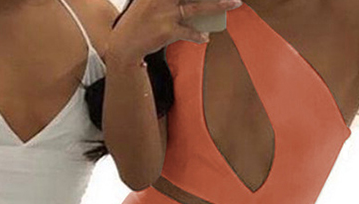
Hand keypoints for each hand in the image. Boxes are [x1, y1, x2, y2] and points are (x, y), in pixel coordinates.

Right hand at [106, 0, 241, 64]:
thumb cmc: (140, 22)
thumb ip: (172, 1)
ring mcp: (164, 12)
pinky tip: (205, 37)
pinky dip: (198, 35)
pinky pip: (188, 32)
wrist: (124, 44)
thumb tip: (198, 6)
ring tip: (234, 2)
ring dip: (219, 5)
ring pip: (197, 7)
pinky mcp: (166, 30)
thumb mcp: (150, 2)